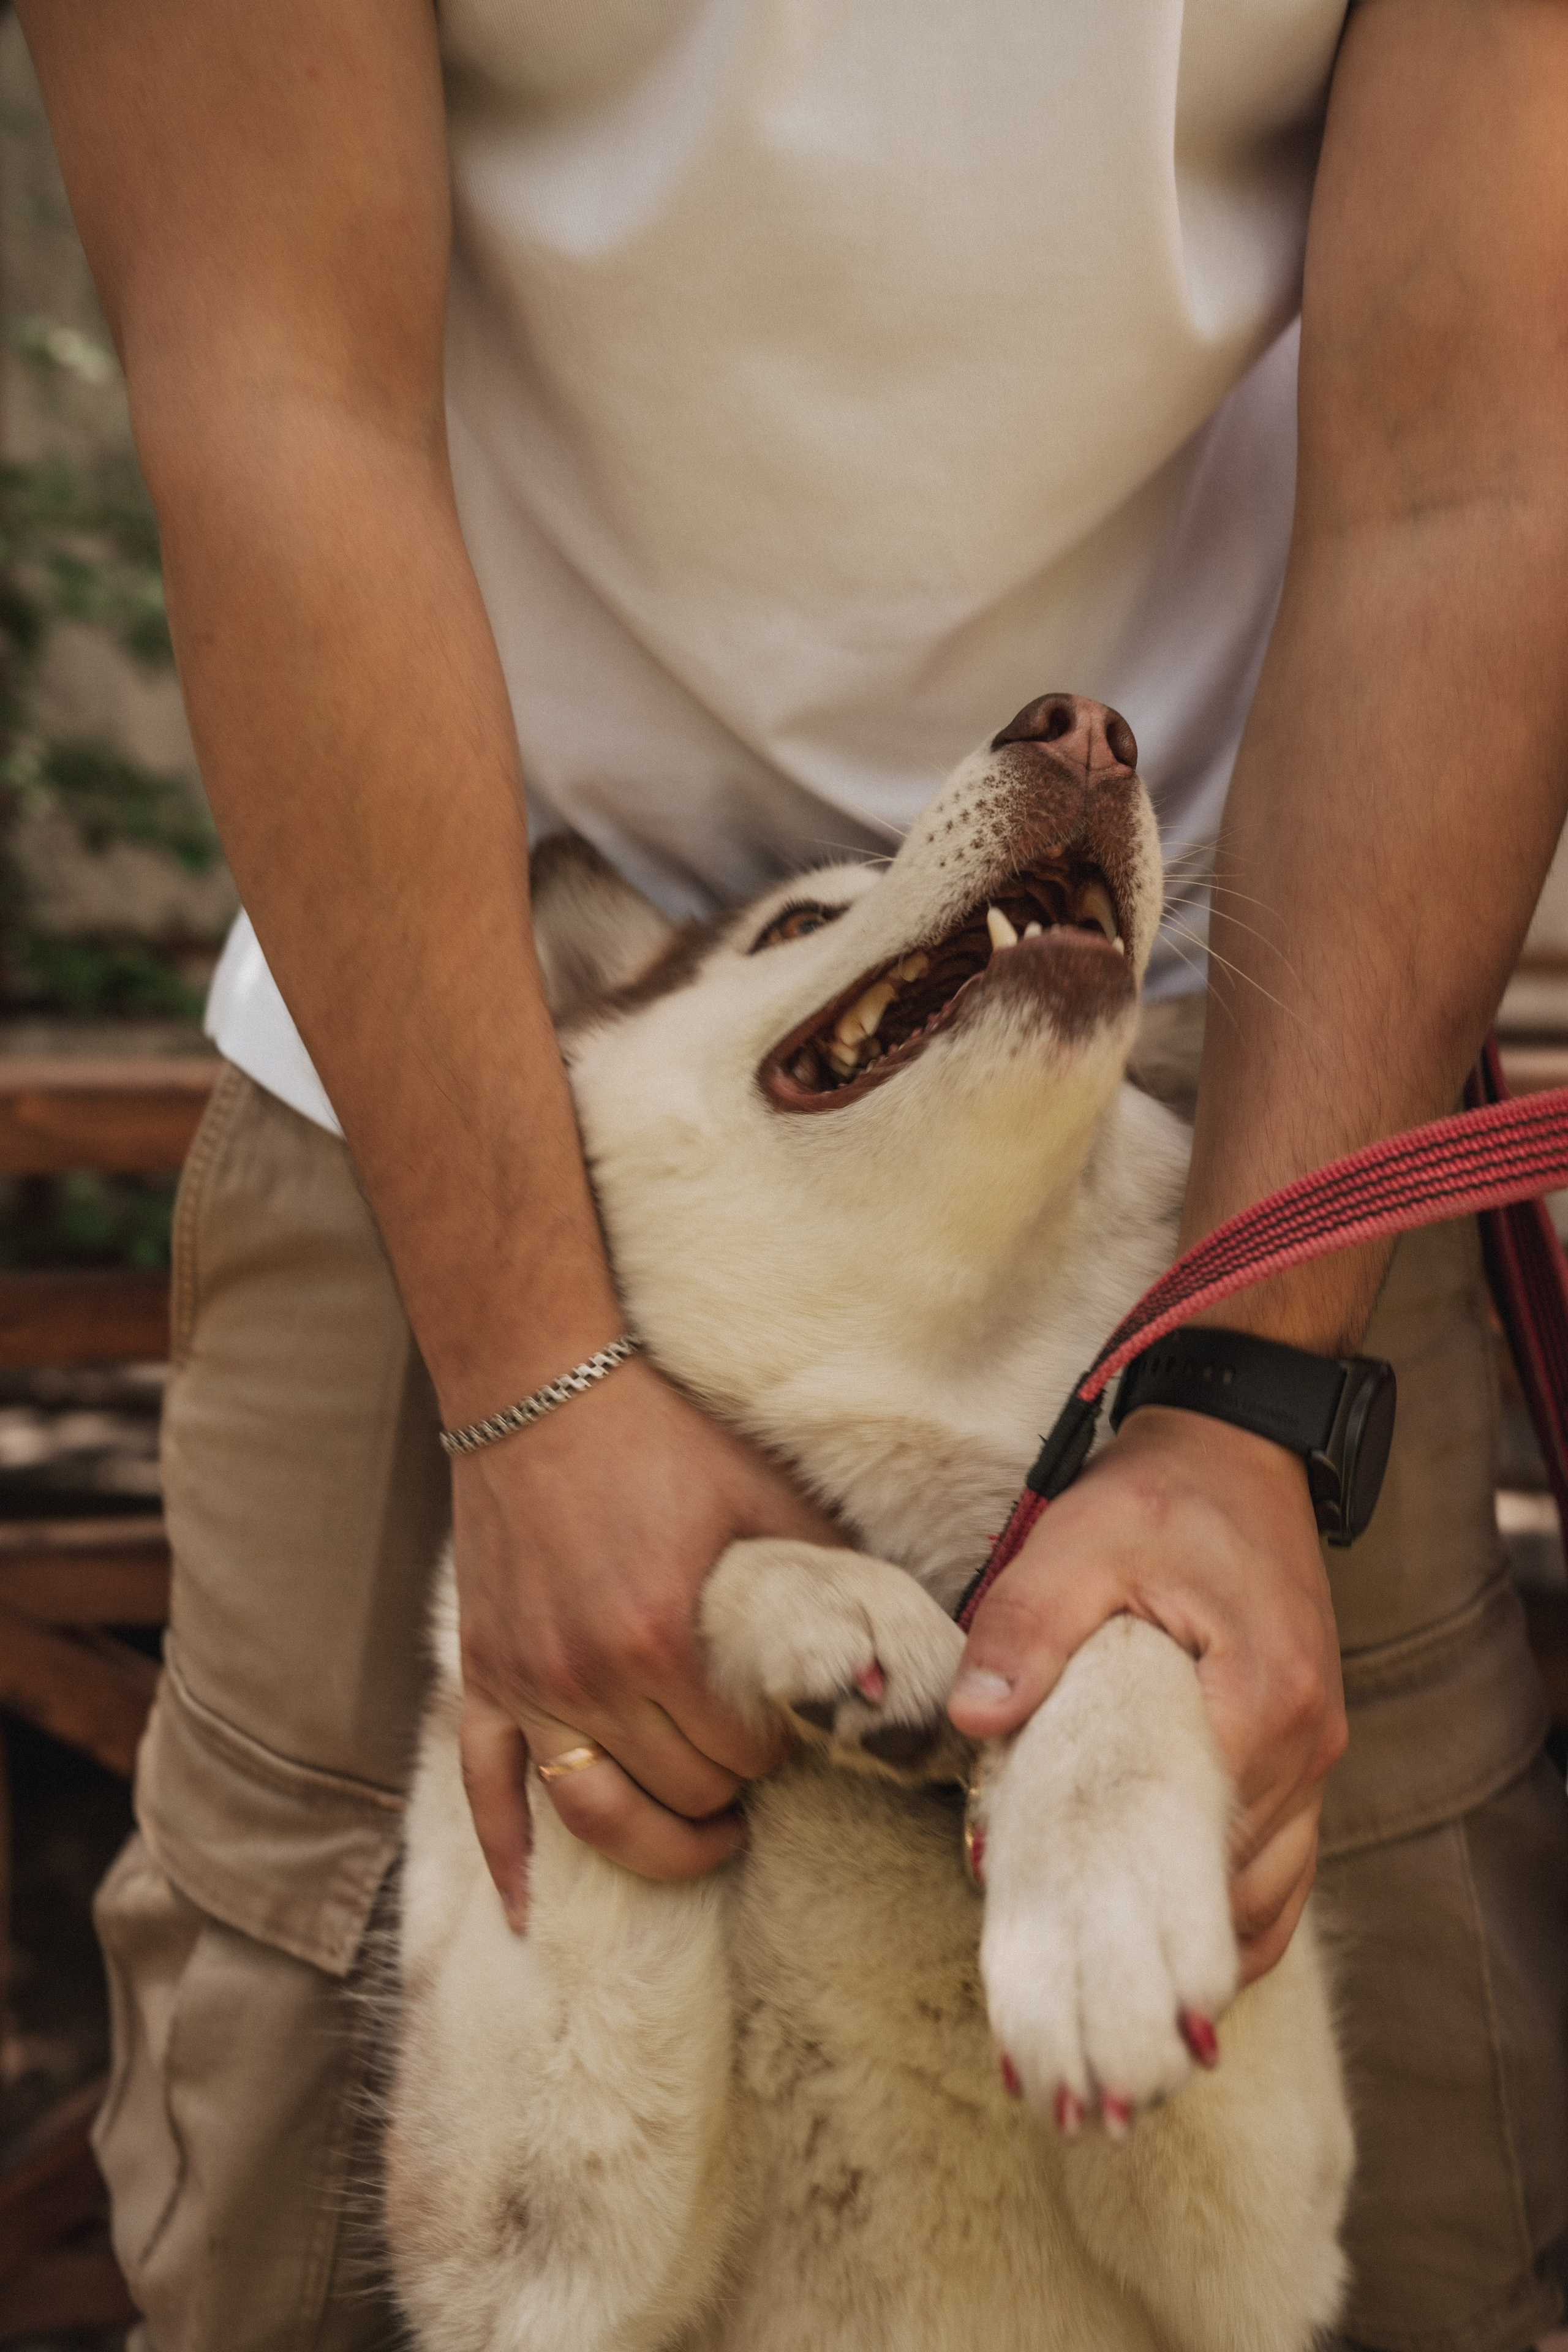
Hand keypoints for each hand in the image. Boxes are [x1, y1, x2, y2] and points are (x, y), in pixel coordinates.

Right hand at [453, 1358, 837, 1924]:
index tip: (792, 1726)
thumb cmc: (663, 1433)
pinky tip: (533, 1912)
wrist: (540, 1379)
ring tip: (702, 1836)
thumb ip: (832, 1584)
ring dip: (654, 1841)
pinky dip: (508, 1856)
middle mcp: (587, 1676)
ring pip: (593, 1814)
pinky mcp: (483, 1672)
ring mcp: (525, 1681)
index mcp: (662, 1640)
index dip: (778, 1752)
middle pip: (676, 1791)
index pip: (739, 1756)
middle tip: (755, 1762)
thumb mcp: (768, 1500)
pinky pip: (486, 1788)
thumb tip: (912, 1651)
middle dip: (728, 1788)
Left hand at [946, 1406, 1345, 1983]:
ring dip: (1194, 1923)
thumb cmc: (1160, 1496)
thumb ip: (1028, 1626)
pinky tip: (1169, 1922)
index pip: (1195, 1830)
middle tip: (1060, 1931)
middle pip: (1235, 1877)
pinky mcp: (1305, 1752)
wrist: (1237, 1450)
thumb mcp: (1079, 1543)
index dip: (1116, 1870)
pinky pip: (1285, 1865)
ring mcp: (1317, 1753)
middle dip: (1149, 1914)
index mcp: (1264, 1695)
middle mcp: (1309, 1741)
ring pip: (1269, 1890)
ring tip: (1105, 1939)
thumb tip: (976, 1714)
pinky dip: (1232, 1904)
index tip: (1041, 1890)